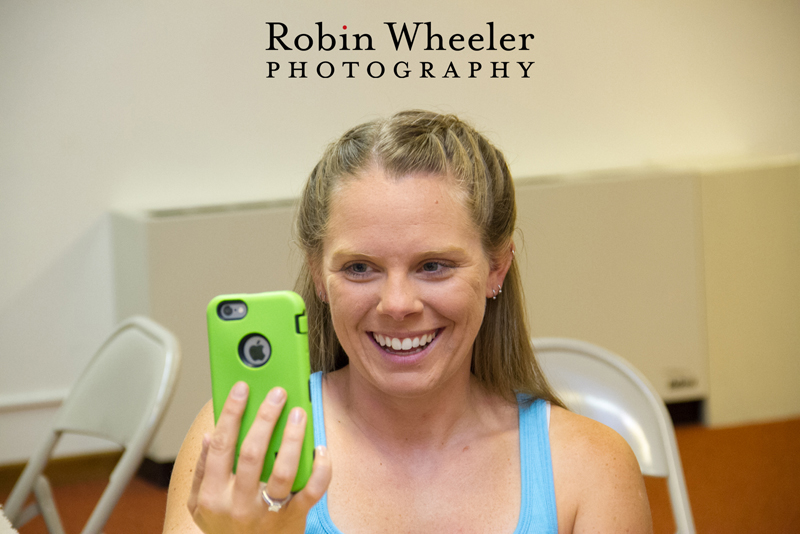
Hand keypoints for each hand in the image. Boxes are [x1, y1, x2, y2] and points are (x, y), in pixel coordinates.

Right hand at [187, 382, 331, 532]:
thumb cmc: (225, 527)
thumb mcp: (200, 504)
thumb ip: (201, 470)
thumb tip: (210, 435)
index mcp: (213, 494)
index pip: (221, 445)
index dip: (231, 413)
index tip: (242, 388)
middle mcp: (239, 503)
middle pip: (252, 453)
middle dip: (265, 417)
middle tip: (277, 393)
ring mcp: (268, 512)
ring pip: (283, 470)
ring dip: (292, 438)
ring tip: (299, 413)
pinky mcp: (293, 519)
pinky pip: (311, 491)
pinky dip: (320, 468)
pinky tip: (320, 448)